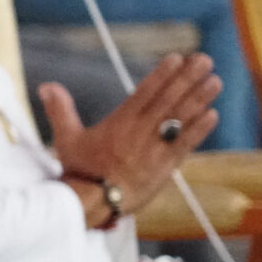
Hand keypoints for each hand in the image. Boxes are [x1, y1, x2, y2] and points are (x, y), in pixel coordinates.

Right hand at [40, 53, 219, 216]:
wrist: (94, 203)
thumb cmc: (80, 171)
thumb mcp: (66, 139)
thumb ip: (60, 110)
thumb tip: (46, 86)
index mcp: (119, 123)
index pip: (144, 92)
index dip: (162, 74)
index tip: (177, 58)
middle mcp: (140, 132)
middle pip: (168, 100)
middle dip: (187, 78)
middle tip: (205, 60)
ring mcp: (155, 149)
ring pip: (180, 119)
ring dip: (199, 99)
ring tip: (215, 81)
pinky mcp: (165, 166)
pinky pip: (186, 144)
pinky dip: (200, 129)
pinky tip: (213, 115)